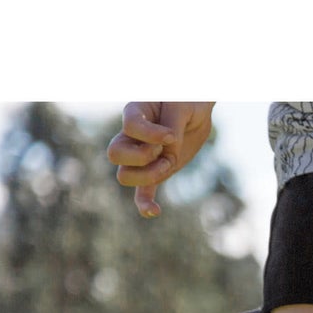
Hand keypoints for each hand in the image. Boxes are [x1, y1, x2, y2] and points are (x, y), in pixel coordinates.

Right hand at [107, 102, 214, 217]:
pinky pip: (142, 191)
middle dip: (143, 157)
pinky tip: (153, 212)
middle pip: (115, 154)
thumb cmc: (187, 100)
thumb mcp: (182, 106)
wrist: (197, 109)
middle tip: (163, 149)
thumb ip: (172, 126)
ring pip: (125, 175)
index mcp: (135, 112)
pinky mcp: (155, 170)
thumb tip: (167, 151)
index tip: (172, 134)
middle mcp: (131, 135)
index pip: (130, 126)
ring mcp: (141, 155)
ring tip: (169, 162)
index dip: (151, 135)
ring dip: (149, 175)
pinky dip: (145, 203)